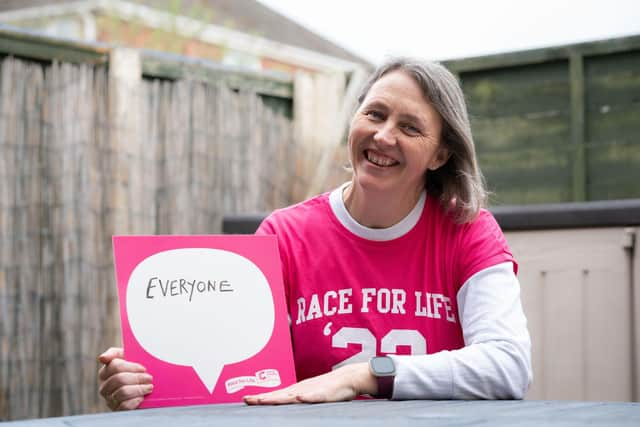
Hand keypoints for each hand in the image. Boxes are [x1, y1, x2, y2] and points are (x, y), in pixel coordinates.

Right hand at [98, 347, 152, 410]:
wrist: (142, 387)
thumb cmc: (133, 371)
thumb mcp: (125, 358)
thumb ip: (114, 354)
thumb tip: (102, 358)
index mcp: (105, 373)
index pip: (115, 366)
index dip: (131, 366)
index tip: (143, 368)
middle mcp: (104, 387)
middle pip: (119, 379)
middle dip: (137, 378)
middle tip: (149, 378)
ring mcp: (110, 400)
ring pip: (123, 392)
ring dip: (139, 389)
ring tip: (149, 387)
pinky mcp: (117, 410)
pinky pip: (125, 406)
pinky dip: (135, 401)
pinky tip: (142, 397)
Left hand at [243, 362, 376, 404]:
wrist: (347, 378)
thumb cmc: (327, 387)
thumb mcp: (309, 394)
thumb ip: (297, 399)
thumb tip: (285, 403)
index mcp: (296, 391)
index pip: (275, 395)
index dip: (260, 398)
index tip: (246, 399)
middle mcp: (300, 389)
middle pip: (279, 395)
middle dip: (262, 398)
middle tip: (247, 400)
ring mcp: (311, 391)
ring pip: (292, 396)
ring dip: (278, 398)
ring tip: (265, 400)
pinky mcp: (324, 394)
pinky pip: (314, 396)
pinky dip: (306, 397)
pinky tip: (299, 398)